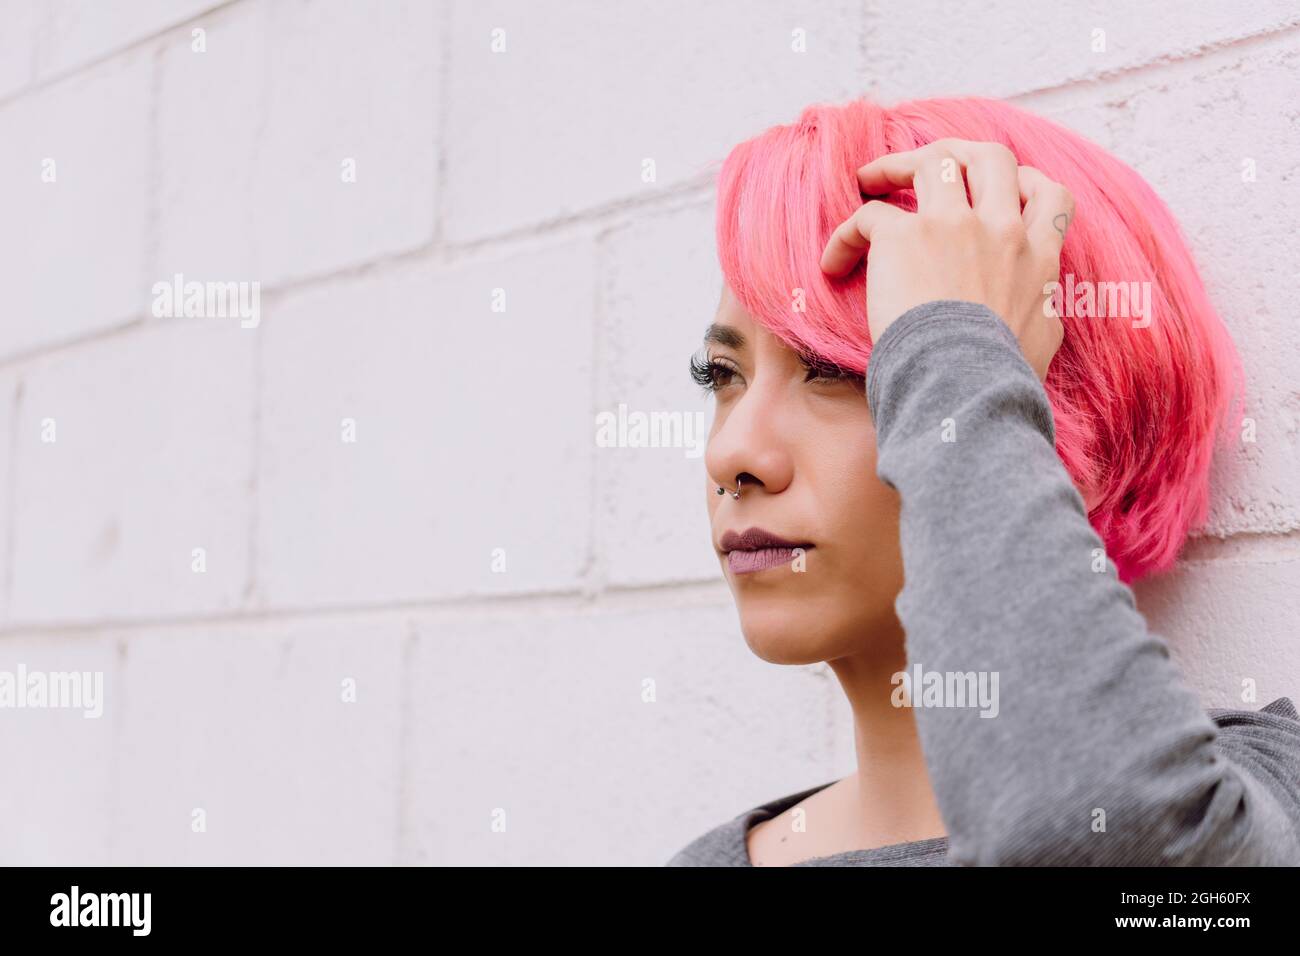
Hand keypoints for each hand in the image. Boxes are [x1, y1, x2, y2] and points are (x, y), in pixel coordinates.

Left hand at [820, 138, 1074, 380]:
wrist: (963, 385)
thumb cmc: (999, 378)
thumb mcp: (1041, 340)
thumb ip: (1040, 309)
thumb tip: (1039, 309)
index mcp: (1037, 256)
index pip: (1050, 195)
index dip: (1025, 181)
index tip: (999, 189)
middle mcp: (1000, 229)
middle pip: (990, 157)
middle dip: (958, 153)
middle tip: (925, 168)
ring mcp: (953, 225)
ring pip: (933, 161)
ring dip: (897, 166)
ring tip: (868, 181)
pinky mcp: (904, 237)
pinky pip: (868, 214)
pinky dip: (845, 235)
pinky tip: (833, 263)